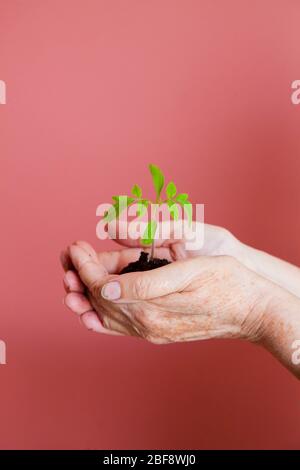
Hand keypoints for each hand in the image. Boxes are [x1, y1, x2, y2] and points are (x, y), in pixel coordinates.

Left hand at [62, 240, 270, 342]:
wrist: (251, 309)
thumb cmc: (226, 283)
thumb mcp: (189, 273)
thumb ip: (145, 284)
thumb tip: (106, 290)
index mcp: (151, 309)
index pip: (102, 287)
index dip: (85, 266)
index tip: (74, 247)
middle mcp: (146, 326)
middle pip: (99, 301)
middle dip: (80, 276)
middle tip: (67, 255)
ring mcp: (152, 331)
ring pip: (106, 314)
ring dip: (86, 292)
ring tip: (72, 274)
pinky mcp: (158, 330)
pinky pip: (120, 327)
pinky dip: (100, 315)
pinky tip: (91, 310)